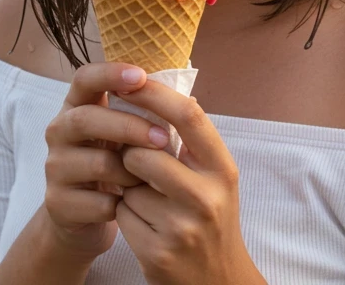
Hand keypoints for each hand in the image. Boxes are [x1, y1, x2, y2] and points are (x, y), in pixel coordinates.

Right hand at [41, 62, 174, 263]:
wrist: (81, 215)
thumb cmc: (113, 164)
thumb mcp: (124, 135)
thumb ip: (145, 114)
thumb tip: (191, 100)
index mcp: (76, 106)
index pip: (84, 78)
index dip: (110, 74)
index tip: (141, 77)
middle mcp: (59, 131)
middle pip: (86, 119)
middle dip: (129, 126)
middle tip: (163, 138)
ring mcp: (54, 167)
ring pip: (97, 164)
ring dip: (132, 172)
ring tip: (148, 180)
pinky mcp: (58, 202)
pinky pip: (98, 201)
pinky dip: (122, 204)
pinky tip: (130, 204)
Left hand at [111, 82, 263, 284]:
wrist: (219, 283)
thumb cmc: (211, 220)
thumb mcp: (216, 179)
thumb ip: (192, 143)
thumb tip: (159, 90)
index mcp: (223, 169)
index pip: (188, 116)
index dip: (154, 93)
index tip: (130, 80)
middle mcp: (207, 196)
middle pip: (145, 153)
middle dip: (130, 154)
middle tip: (134, 161)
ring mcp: (182, 227)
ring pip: (129, 186)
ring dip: (128, 188)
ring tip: (147, 199)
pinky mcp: (158, 253)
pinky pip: (122, 215)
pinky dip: (125, 215)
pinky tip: (144, 225)